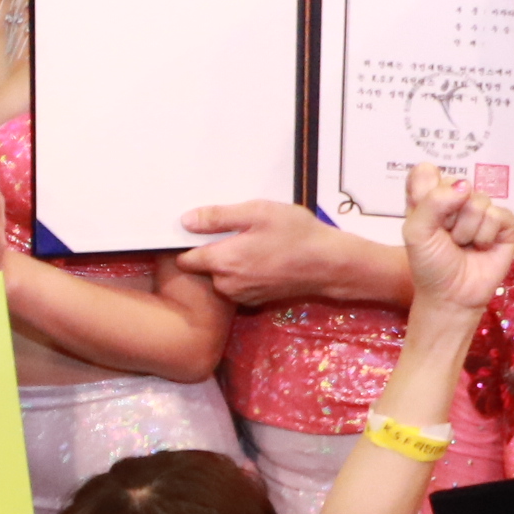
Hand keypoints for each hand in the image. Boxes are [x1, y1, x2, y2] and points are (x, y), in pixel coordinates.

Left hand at [174, 198, 348, 306]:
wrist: (329, 264)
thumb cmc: (296, 234)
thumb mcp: (256, 213)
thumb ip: (217, 217)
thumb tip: (185, 221)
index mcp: (222, 262)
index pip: (184, 259)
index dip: (187, 244)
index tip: (198, 231)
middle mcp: (226, 285)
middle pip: (203, 268)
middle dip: (212, 251)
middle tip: (236, 233)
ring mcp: (241, 296)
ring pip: (221, 277)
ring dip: (230, 263)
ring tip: (253, 244)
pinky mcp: (256, 300)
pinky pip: (238, 285)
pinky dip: (244, 274)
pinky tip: (263, 259)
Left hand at [399, 164, 513, 317]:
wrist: (452, 296)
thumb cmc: (430, 265)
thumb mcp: (416, 233)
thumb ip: (431, 202)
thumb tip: (463, 186)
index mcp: (430, 198)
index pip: (426, 171)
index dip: (427, 190)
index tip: (426, 215)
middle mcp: (456, 199)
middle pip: (457, 184)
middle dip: (449, 216)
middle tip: (446, 236)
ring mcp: (481, 210)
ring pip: (479, 201)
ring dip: (467, 230)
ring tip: (463, 245)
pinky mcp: (504, 224)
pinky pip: (498, 215)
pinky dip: (486, 236)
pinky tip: (481, 247)